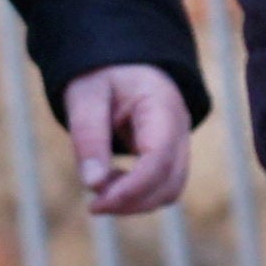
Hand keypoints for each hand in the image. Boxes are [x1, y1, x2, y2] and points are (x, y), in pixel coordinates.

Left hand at [62, 64, 192, 218]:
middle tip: (93, 204)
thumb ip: (89, 138)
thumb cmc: (100, 75)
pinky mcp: (170, 155)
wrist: (117, 61)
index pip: (158, 159)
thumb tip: (93, 185)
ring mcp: (179, 143)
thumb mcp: (86, 97)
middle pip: (169, 183)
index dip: (131, 189)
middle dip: (131, 202)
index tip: (97, 203)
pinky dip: (137, 195)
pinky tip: (110, 183)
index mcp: (162, 106)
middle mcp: (180, 128)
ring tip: (100, 187)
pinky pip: (161, 186)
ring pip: (169, 191)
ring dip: (134, 201)